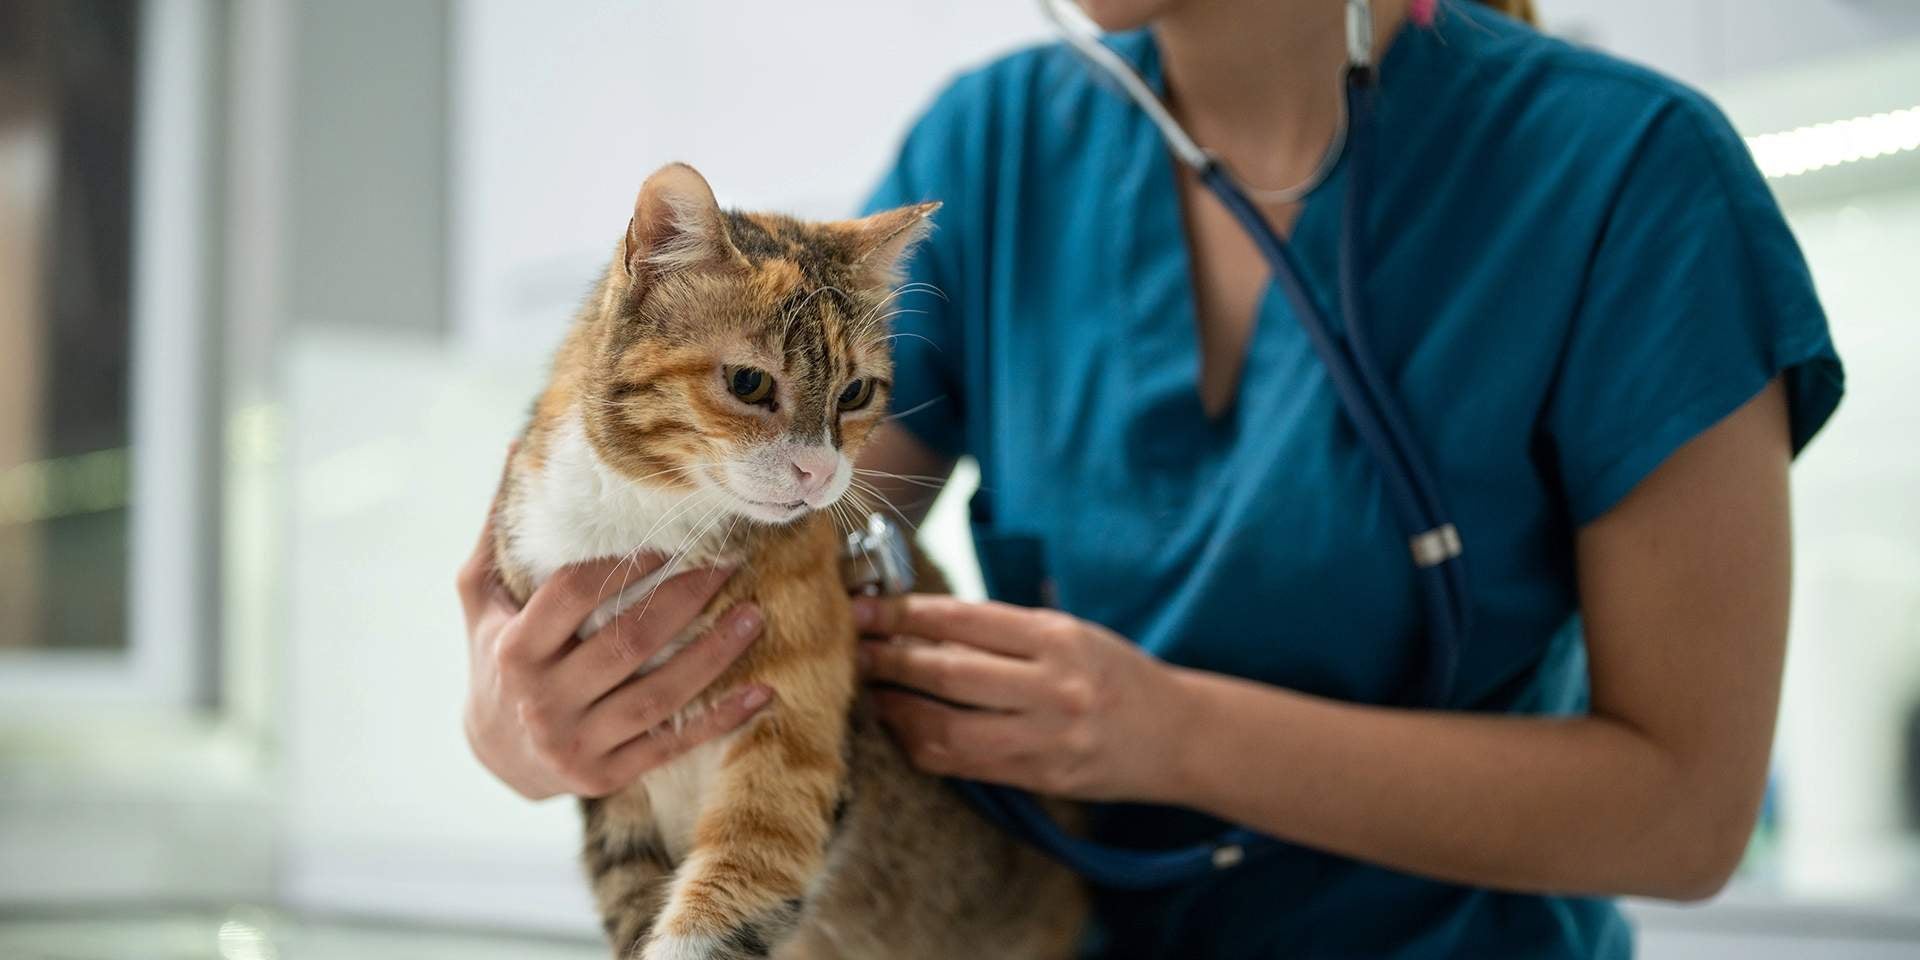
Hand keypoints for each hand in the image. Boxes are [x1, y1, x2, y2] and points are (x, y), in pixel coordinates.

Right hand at [455, 492, 770, 799]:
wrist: (493, 756)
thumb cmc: (495, 656)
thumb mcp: (480, 597)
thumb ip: (498, 531)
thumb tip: (515, 448)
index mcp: (514, 648)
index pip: (573, 595)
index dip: (622, 564)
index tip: (667, 538)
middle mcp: (542, 701)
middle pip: (626, 642)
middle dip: (685, 601)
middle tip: (732, 563)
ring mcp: (575, 744)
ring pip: (658, 697)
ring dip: (713, 656)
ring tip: (756, 616)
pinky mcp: (605, 777)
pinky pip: (671, 745)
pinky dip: (720, 721)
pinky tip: (763, 693)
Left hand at [853, 595, 1192, 801]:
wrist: (1178, 736)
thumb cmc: (1117, 674)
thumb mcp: (1071, 633)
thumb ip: (1005, 632)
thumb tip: (921, 623)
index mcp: (1059, 638)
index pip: (964, 620)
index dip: (905, 615)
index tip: (864, 609)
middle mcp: (1053, 687)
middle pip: (947, 674)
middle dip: (889, 661)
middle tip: (851, 650)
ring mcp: (1046, 738)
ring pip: (947, 729)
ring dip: (897, 711)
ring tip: (870, 693)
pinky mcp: (1040, 777)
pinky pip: (963, 764)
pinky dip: (923, 746)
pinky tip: (904, 729)